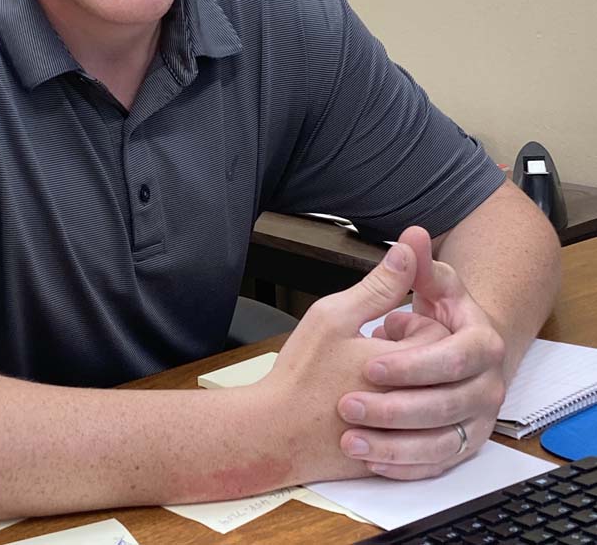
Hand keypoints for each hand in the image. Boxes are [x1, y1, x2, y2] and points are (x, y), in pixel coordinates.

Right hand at [257, 239, 451, 483]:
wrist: (274, 434)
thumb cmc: (300, 374)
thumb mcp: (335, 315)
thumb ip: (379, 284)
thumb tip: (408, 249)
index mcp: (405, 366)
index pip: (437, 336)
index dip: (407, 325)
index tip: (378, 327)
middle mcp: (414, 405)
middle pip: (439, 371)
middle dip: (410, 358)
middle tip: (371, 353)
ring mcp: (406, 439)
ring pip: (431, 408)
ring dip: (407, 391)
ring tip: (371, 384)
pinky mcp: (395, 463)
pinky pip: (420, 445)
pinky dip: (402, 427)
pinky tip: (373, 414)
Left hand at [337, 226, 506, 478]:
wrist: (420, 361)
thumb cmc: (408, 323)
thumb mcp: (402, 296)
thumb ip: (408, 273)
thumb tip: (412, 234)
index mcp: (480, 342)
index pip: (454, 357)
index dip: (413, 363)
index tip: (371, 363)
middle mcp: (486, 383)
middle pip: (444, 404)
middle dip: (393, 408)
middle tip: (347, 404)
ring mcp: (475, 419)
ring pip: (438, 442)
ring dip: (392, 443)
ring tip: (349, 436)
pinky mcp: (458, 447)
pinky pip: (434, 464)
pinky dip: (400, 463)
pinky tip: (366, 455)